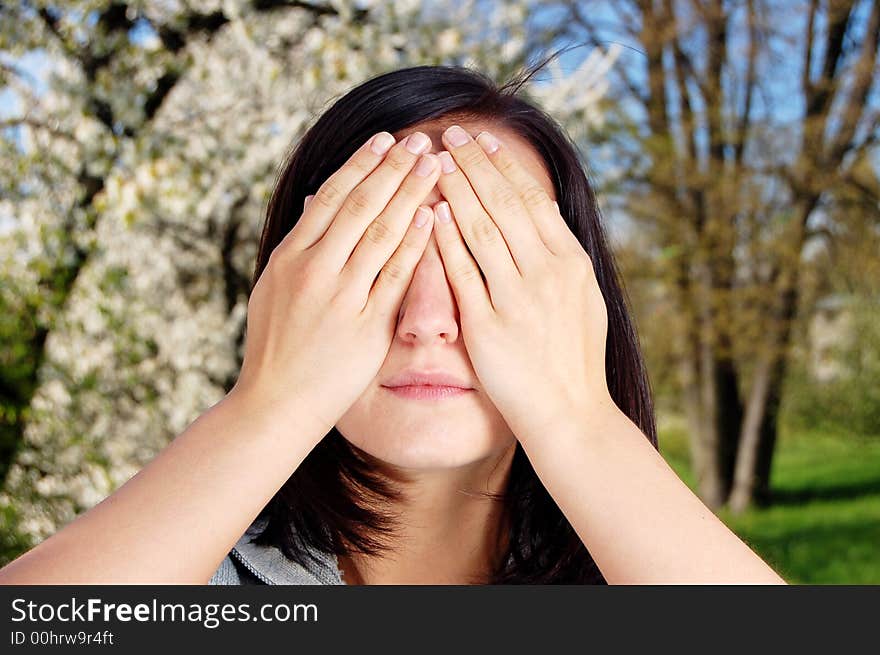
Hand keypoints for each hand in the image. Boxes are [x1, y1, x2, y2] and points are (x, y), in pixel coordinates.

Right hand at [232, 131, 439, 439]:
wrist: (276, 403)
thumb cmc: (276, 347)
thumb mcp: (274, 288)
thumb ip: (299, 246)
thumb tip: (317, 202)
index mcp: (290, 256)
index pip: (332, 197)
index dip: (362, 164)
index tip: (386, 139)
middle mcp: (313, 269)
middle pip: (361, 206)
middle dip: (394, 167)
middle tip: (421, 139)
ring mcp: (339, 296)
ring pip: (380, 232)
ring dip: (409, 193)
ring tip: (434, 164)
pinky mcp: (364, 325)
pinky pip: (394, 276)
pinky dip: (414, 244)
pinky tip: (432, 216)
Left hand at [431, 125, 612, 440]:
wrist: (569, 413)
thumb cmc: (574, 358)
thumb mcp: (583, 299)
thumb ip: (561, 258)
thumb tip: (543, 219)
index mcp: (571, 263)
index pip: (533, 200)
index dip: (505, 167)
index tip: (484, 140)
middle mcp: (547, 274)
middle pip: (504, 205)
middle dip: (474, 165)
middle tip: (449, 134)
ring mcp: (518, 299)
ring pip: (481, 230)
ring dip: (456, 191)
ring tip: (434, 162)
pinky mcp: (489, 327)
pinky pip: (462, 275)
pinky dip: (445, 241)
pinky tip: (430, 214)